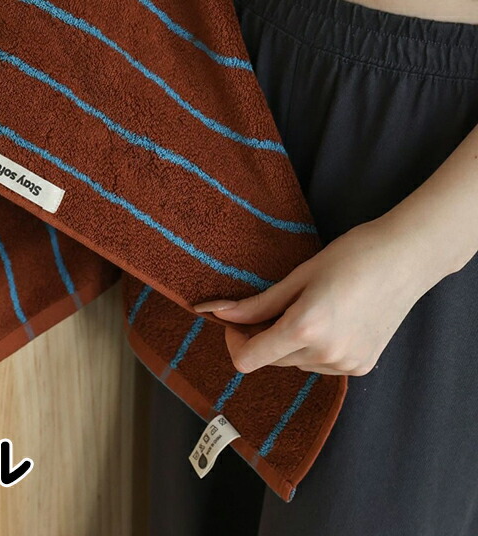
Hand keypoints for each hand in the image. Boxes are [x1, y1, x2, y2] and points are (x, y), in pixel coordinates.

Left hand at [193, 215, 441, 375]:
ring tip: (310, 306)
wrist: (405, 259)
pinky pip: (320, 364)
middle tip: (274, 304)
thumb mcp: (298, 276)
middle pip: (272, 359)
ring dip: (289, 342)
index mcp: (305, 328)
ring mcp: (346, 364)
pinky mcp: (361, 366)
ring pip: (295, 362)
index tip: (235, 321)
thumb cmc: (350, 256)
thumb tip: (218, 313)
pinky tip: (331, 320)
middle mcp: (326, 354)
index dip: (234, 341)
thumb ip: (257, 304)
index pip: (249, 359)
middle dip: (262, 336)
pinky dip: (313, 348)